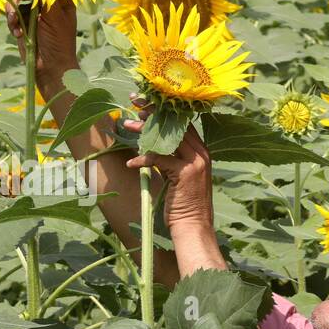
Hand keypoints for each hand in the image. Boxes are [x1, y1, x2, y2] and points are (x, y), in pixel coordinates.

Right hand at [5, 0, 77, 88]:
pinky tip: (18, 33)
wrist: (50, 68)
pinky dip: (12, 23)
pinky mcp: (23, 28)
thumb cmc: (58, 42)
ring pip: (17, 5)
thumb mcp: (55, 16)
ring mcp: (34, 18)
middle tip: (17, 1)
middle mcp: (46, 7)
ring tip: (14, 20)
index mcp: (60, 2)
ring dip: (13, 11)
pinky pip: (12, 18)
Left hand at [123, 98, 215, 232]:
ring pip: (166, 138)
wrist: (194, 227)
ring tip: (127, 124)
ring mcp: (194, 163)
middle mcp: (200, 154)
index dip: (164, 111)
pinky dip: (143, 159)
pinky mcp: (184, 173)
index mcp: (201, 152)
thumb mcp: (179, 177)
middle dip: (153, 111)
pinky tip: (130, 163)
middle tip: (134, 101)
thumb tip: (151, 147)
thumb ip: (170, 160)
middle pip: (175, 124)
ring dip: (144, 130)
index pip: (183, 123)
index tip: (147, 101)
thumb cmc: (183, 205)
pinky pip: (159, 159)